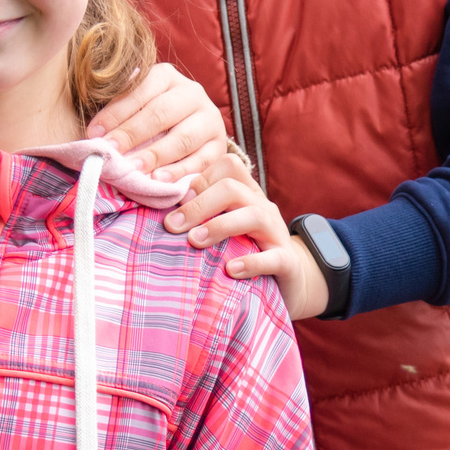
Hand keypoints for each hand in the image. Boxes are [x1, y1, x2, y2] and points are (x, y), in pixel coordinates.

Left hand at [86, 64, 228, 186]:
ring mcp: (210, 119)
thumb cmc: (149, 122)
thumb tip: (93, 135)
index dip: (116, 113)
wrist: (191, 132)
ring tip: (133, 169)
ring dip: (155, 155)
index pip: (140, 90)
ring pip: (183, 137)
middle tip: (111, 155)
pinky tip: (159, 180)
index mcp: (167, 76)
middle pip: (161, 112)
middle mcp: (192, 92)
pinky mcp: (219, 146)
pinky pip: (201, 160)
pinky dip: (179, 171)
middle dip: (132, 135)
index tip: (95, 135)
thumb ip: (118, 115)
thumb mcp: (135, 108)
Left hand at [164, 153, 330, 320]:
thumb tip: (160, 213)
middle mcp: (261, 207)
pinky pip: (274, 257)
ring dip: (220, 226)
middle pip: (233, 187)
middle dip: (199, 204)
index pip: (226, 167)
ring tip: (195, 241)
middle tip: (172, 225)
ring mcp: (276, 233)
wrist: (289, 282)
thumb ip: (200, 217)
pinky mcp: (287, 262)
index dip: (197, 178)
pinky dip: (251, 263)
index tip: (170, 200)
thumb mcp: (223, 230)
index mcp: (245, 194)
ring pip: (254, 215)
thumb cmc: (244, 252)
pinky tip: (230, 270)